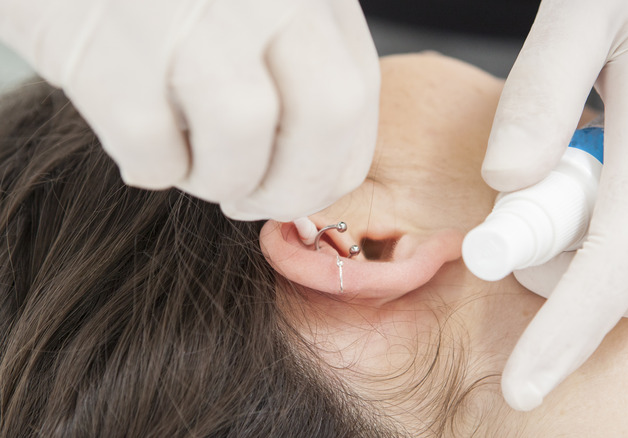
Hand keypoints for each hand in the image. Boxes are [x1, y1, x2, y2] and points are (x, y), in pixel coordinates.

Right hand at [0, 0, 378, 220]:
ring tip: (192, 162)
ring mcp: (189, 14)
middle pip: (325, 117)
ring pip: (241, 139)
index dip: (333, 164)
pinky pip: (154, 150)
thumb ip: (298, 59)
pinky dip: (154, 167)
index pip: (356, 97)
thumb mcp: (257, 2)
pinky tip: (142, 143)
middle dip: (294, 186)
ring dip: (218, 179)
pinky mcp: (106, 47)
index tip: (301, 183)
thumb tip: (319, 163)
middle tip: (252, 196)